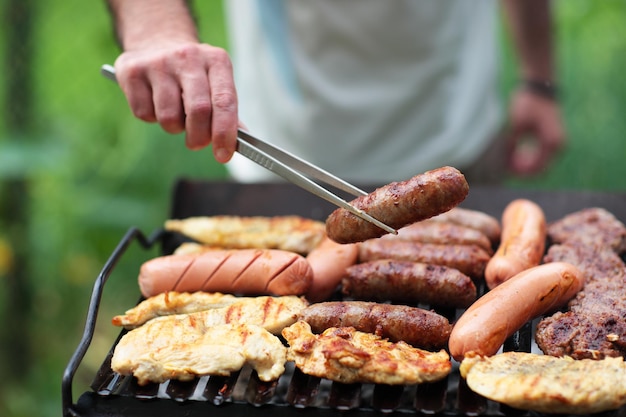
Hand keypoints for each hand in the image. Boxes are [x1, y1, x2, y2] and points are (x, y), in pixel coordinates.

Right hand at [113, 42, 237, 162]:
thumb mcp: (216, 82)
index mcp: (216, 61)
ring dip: (174, 127)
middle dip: (199, 137)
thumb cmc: (193, 74)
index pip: (225, 101)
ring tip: (175, 114)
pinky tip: (155, 102)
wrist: (157, 41)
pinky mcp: (132, 71)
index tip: (223, 155)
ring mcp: (159, 62)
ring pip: (169, 117)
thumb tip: (241, 141)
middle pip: (198, 111)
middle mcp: (189, 57)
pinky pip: (144, 114)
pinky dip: (151, 118)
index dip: (225, 133)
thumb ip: (228, 111)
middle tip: (196, 143)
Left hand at [505, 88, 564, 176]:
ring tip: (508, 160)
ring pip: (541, 164)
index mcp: (552, 143)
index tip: (505, 170)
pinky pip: (541, 157)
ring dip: (525, 166)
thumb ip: (511, 145)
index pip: (537, 168)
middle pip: (540, 170)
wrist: (539, 87)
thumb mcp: (516, 125)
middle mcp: (559, 145)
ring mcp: (557, 143)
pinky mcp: (552, 140)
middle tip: (505, 168)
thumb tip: (503, 164)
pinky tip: (515, 155)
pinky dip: (529, 159)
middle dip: (522, 171)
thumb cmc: (527, 104)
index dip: (520, 173)